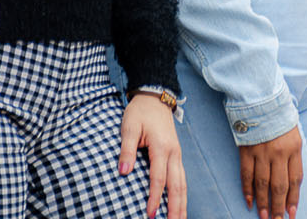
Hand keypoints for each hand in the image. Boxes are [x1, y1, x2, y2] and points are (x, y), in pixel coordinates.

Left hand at [121, 93, 185, 218]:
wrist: (154, 98)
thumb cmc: (140, 112)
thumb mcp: (129, 127)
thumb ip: (127, 150)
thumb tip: (124, 172)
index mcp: (162, 147)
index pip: (158, 178)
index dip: (154, 197)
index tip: (150, 214)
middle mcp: (174, 153)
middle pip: (177, 185)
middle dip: (175, 207)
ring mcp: (177, 155)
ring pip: (183, 184)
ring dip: (182, 203)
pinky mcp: (176, 156)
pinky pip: (182, 178)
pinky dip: (182, 194)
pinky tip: (179, 204)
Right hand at [238, 125, 301, 218]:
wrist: (261, 99)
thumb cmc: (280, 118)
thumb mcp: (294, 135)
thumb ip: (293, 157)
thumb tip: (291, 183)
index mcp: (294, 148)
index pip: (295, 180)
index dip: (293, 199)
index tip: (291, 213)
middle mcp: (278, 152)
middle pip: (279, 186)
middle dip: (278, 207)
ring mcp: (261, 152)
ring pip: (262, 184)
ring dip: (263, 203)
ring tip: (264, 217)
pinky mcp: (246, 150)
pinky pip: (246, 175)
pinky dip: (247, 190)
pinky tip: (249, 202)